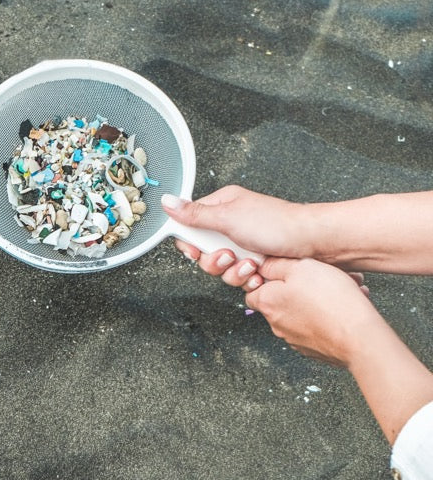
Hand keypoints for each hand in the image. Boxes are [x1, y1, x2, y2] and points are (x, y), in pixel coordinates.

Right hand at [162, 186, 309, 288]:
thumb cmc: (277, 223)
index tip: (196, 249)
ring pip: (220, 268)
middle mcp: (231, 226)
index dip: (189, 241)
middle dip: (214, 260)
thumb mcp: (228, 217)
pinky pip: (238, 277)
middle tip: (227, 255)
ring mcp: (243, 245)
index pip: (190, 226)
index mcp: (222, 207)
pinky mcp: (255, 262)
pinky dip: (247, 278)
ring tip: (250, 264)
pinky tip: (259, 272)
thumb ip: (194, 214)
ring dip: (233, 271)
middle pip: (203, 251)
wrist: (313, 243)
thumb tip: (168, 201)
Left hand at [245, 257, 378, 367]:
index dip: (267, 278)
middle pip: (282, 300)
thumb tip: (264, 265)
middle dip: (301, 287)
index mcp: (268, 303)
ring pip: (304, 312)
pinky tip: (346, 306)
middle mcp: (277, 325)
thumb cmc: (331, 301)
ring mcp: (296, 339)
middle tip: (323, 277)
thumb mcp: (302, 267)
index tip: (285, 271)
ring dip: (320, 299)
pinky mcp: (315, 349)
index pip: (253, 291)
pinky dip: (329, 315)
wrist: (360, 338)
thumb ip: (278, 265)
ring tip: (343, 289)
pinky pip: (319, 326)